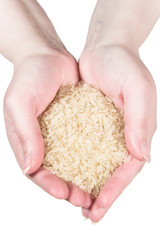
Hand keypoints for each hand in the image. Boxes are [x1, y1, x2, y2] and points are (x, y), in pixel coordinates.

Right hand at [4, 49, 91, 206]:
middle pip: (55, 172)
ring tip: (95, 191)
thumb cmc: (29, 77)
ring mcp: (61, 135)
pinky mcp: (76, 126)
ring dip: (82, 178)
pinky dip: (92, 158)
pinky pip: (84, 145)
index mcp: (26, 141)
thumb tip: (31, 167)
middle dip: (68, 188)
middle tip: (84, 200)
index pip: (35, 170)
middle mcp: (44, 142)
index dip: (48, 184)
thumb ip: (25, 135)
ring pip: (72, 163)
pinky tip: (104, 166)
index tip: (63, 193)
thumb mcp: (20, 104)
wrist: (48, 56)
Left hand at [79, 45, 156, 221]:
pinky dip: (76, 163)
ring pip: (96, 163)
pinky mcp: (89, 123)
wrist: (105, 48)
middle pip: (111, 171)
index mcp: (137, 132)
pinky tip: (67, 174)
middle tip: (88, 215)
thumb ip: (141, 122)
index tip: (100, 207)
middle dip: (101, 195)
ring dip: (87, 184)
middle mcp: (121, 135)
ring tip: (76, 202)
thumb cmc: (124, 65)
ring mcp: (104, 130)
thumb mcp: (138, 90)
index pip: (128, 168)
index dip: (115, 189)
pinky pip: (82, 147)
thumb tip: (141, 156)